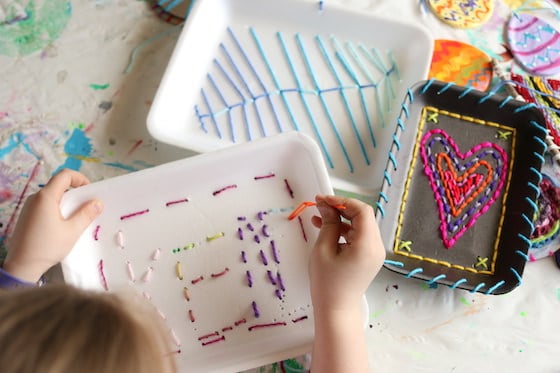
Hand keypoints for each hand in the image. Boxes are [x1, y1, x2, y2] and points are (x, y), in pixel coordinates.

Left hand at [3, 169, 102, 281]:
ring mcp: (29, 207)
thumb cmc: (47, 247)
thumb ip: (86, 214)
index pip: (64, 175)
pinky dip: (58, 210)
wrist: (22, 266)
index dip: (80, 178)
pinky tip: (63, 226)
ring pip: (52, 197)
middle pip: (58, 186)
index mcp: (46, 197)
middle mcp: (35, 198)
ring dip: (67, 203)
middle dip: (76, 193)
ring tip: (77, 218)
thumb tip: (97, 203)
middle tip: (87, 207)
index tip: (90, 190)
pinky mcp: (27, 217)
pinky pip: (46, 206)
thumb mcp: (72, 231)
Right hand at [309, 195, 384, 312]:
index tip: (323, 200)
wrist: (336, 310)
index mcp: (367, 245)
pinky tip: (326, 229)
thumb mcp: (323, 250)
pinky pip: (358, 236)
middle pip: (362, 216)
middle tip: (319, 205)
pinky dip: (344, 230)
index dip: (342, 201)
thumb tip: (327, 205)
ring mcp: (374, 252)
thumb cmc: (327, 284)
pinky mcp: (369, 257)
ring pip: (359, 225)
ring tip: (318, 218)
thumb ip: (328, 224)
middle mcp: (376, 247)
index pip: (362, 211)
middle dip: (341, 208)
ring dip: (340, 219)